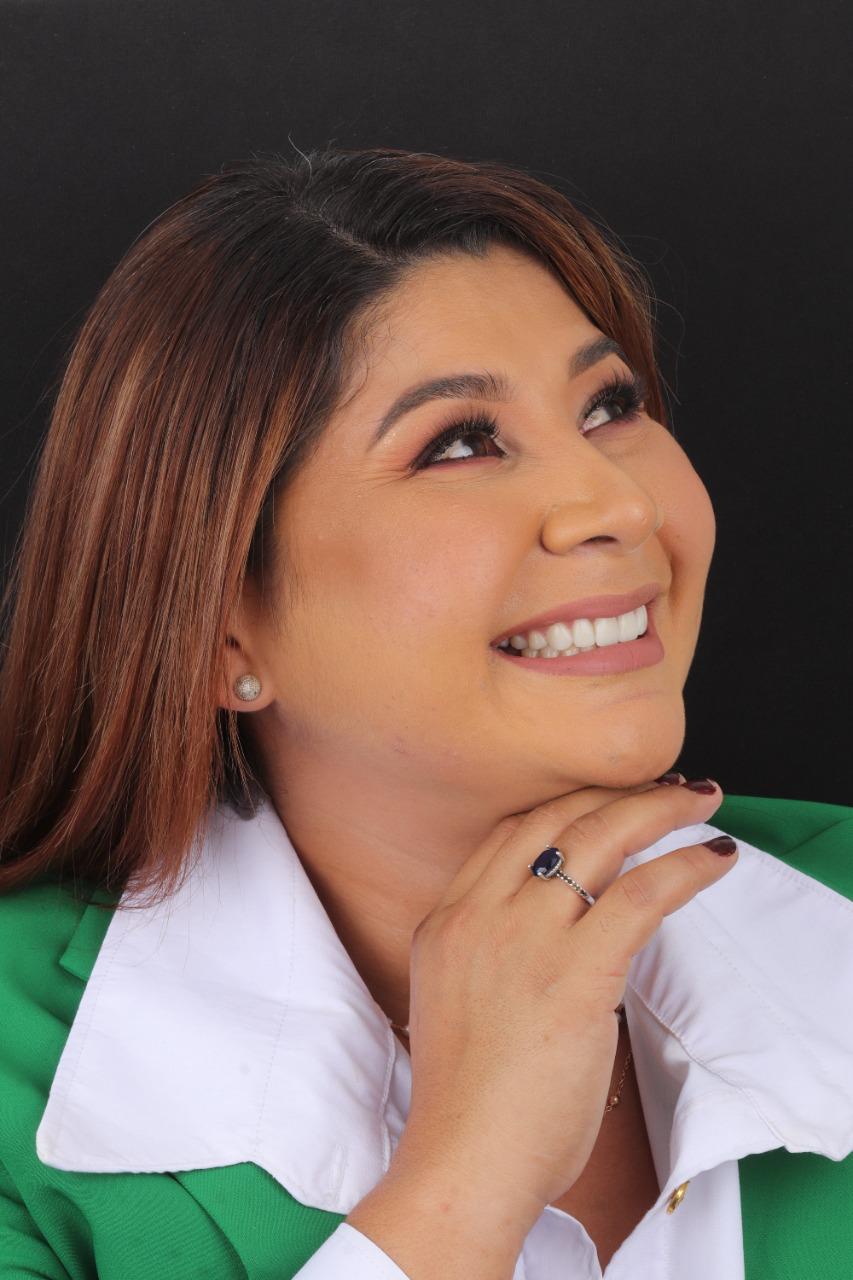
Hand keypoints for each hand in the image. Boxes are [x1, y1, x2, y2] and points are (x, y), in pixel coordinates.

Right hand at [393, 776, 733, 1218]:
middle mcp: (478, 914)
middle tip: (662, 788)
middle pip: (554, 818)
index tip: (606, 798)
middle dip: (615, 792)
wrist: (465, 1160)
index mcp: (446, 923)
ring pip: (601, 836)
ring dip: (659, 808)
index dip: (567, 804)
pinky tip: (713, 859)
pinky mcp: (575, 970)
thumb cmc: (472, 1106)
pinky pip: (643, 892)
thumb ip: (497, 958)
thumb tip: (561, 942)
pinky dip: (686, 866)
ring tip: (698, 801)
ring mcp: (523, 937)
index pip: (510, 834)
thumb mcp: (460, 1005)